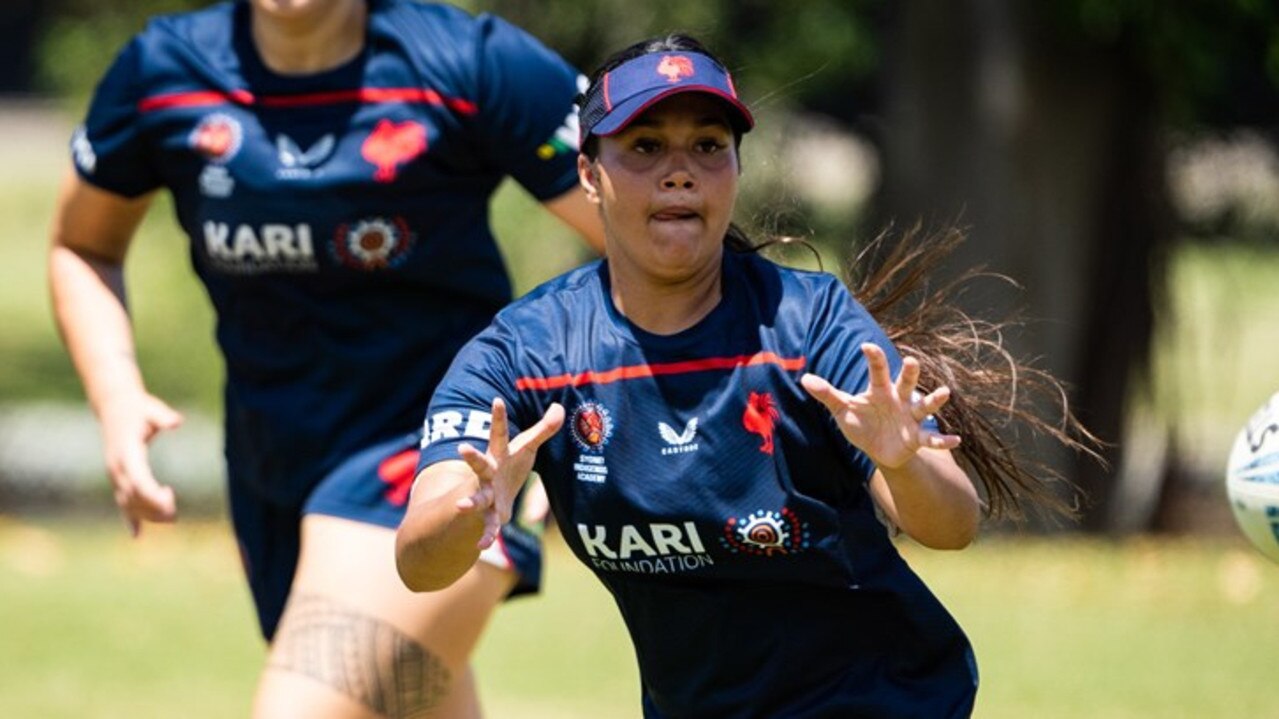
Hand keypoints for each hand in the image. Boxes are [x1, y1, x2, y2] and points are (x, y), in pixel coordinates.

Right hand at [99, 392, 182, 536]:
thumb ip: (164, 417)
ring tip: (170, 518)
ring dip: (146, 514)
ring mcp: (115, 474)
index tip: (170, 500)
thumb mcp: (152, 409)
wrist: (114, 405)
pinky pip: (121, 501)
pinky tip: (137, 534)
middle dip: (152, 509)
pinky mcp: (117, 476)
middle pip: (133, 497)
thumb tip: (176, 421)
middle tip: (175, 515)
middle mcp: (117, 467)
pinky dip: (129, 518)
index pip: (138, 481)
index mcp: (126, 453)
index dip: (152, 495)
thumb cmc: (139, 408)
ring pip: (127, 502)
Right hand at [456, 399, 563, 549]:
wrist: (485, 498)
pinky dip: (485, 536)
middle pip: (479, 463)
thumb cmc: (509, 468)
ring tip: (460, 505)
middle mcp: (488, 473)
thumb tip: (559, 407)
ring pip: (476, 498)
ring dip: (468, 501)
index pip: (499, 433)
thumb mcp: (526, 448)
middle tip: (462, 448)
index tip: (497, 400)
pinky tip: (482, 546)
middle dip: (471, 457)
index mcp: (498, 455)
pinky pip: (487, 526)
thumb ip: (543, 430)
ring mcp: (485, 494)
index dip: (498, 417)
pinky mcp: (489, 515)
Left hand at [801, 343, 959, 468]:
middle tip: (912, 361)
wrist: (878, 450)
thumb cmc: (862, 423)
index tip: (866, 346)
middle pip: (906, 382)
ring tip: (945, 393)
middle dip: (910, 372)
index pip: (877, 371)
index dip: (873, 358)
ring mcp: (911, 417)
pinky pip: (932, 438)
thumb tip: (805, 379)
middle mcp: (899, 399)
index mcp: (880, 390)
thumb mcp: (843, 410)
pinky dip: (943, 439)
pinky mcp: (918, 438)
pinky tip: (956, 439)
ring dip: (935, 400)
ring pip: (925, 406)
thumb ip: (827, 394)